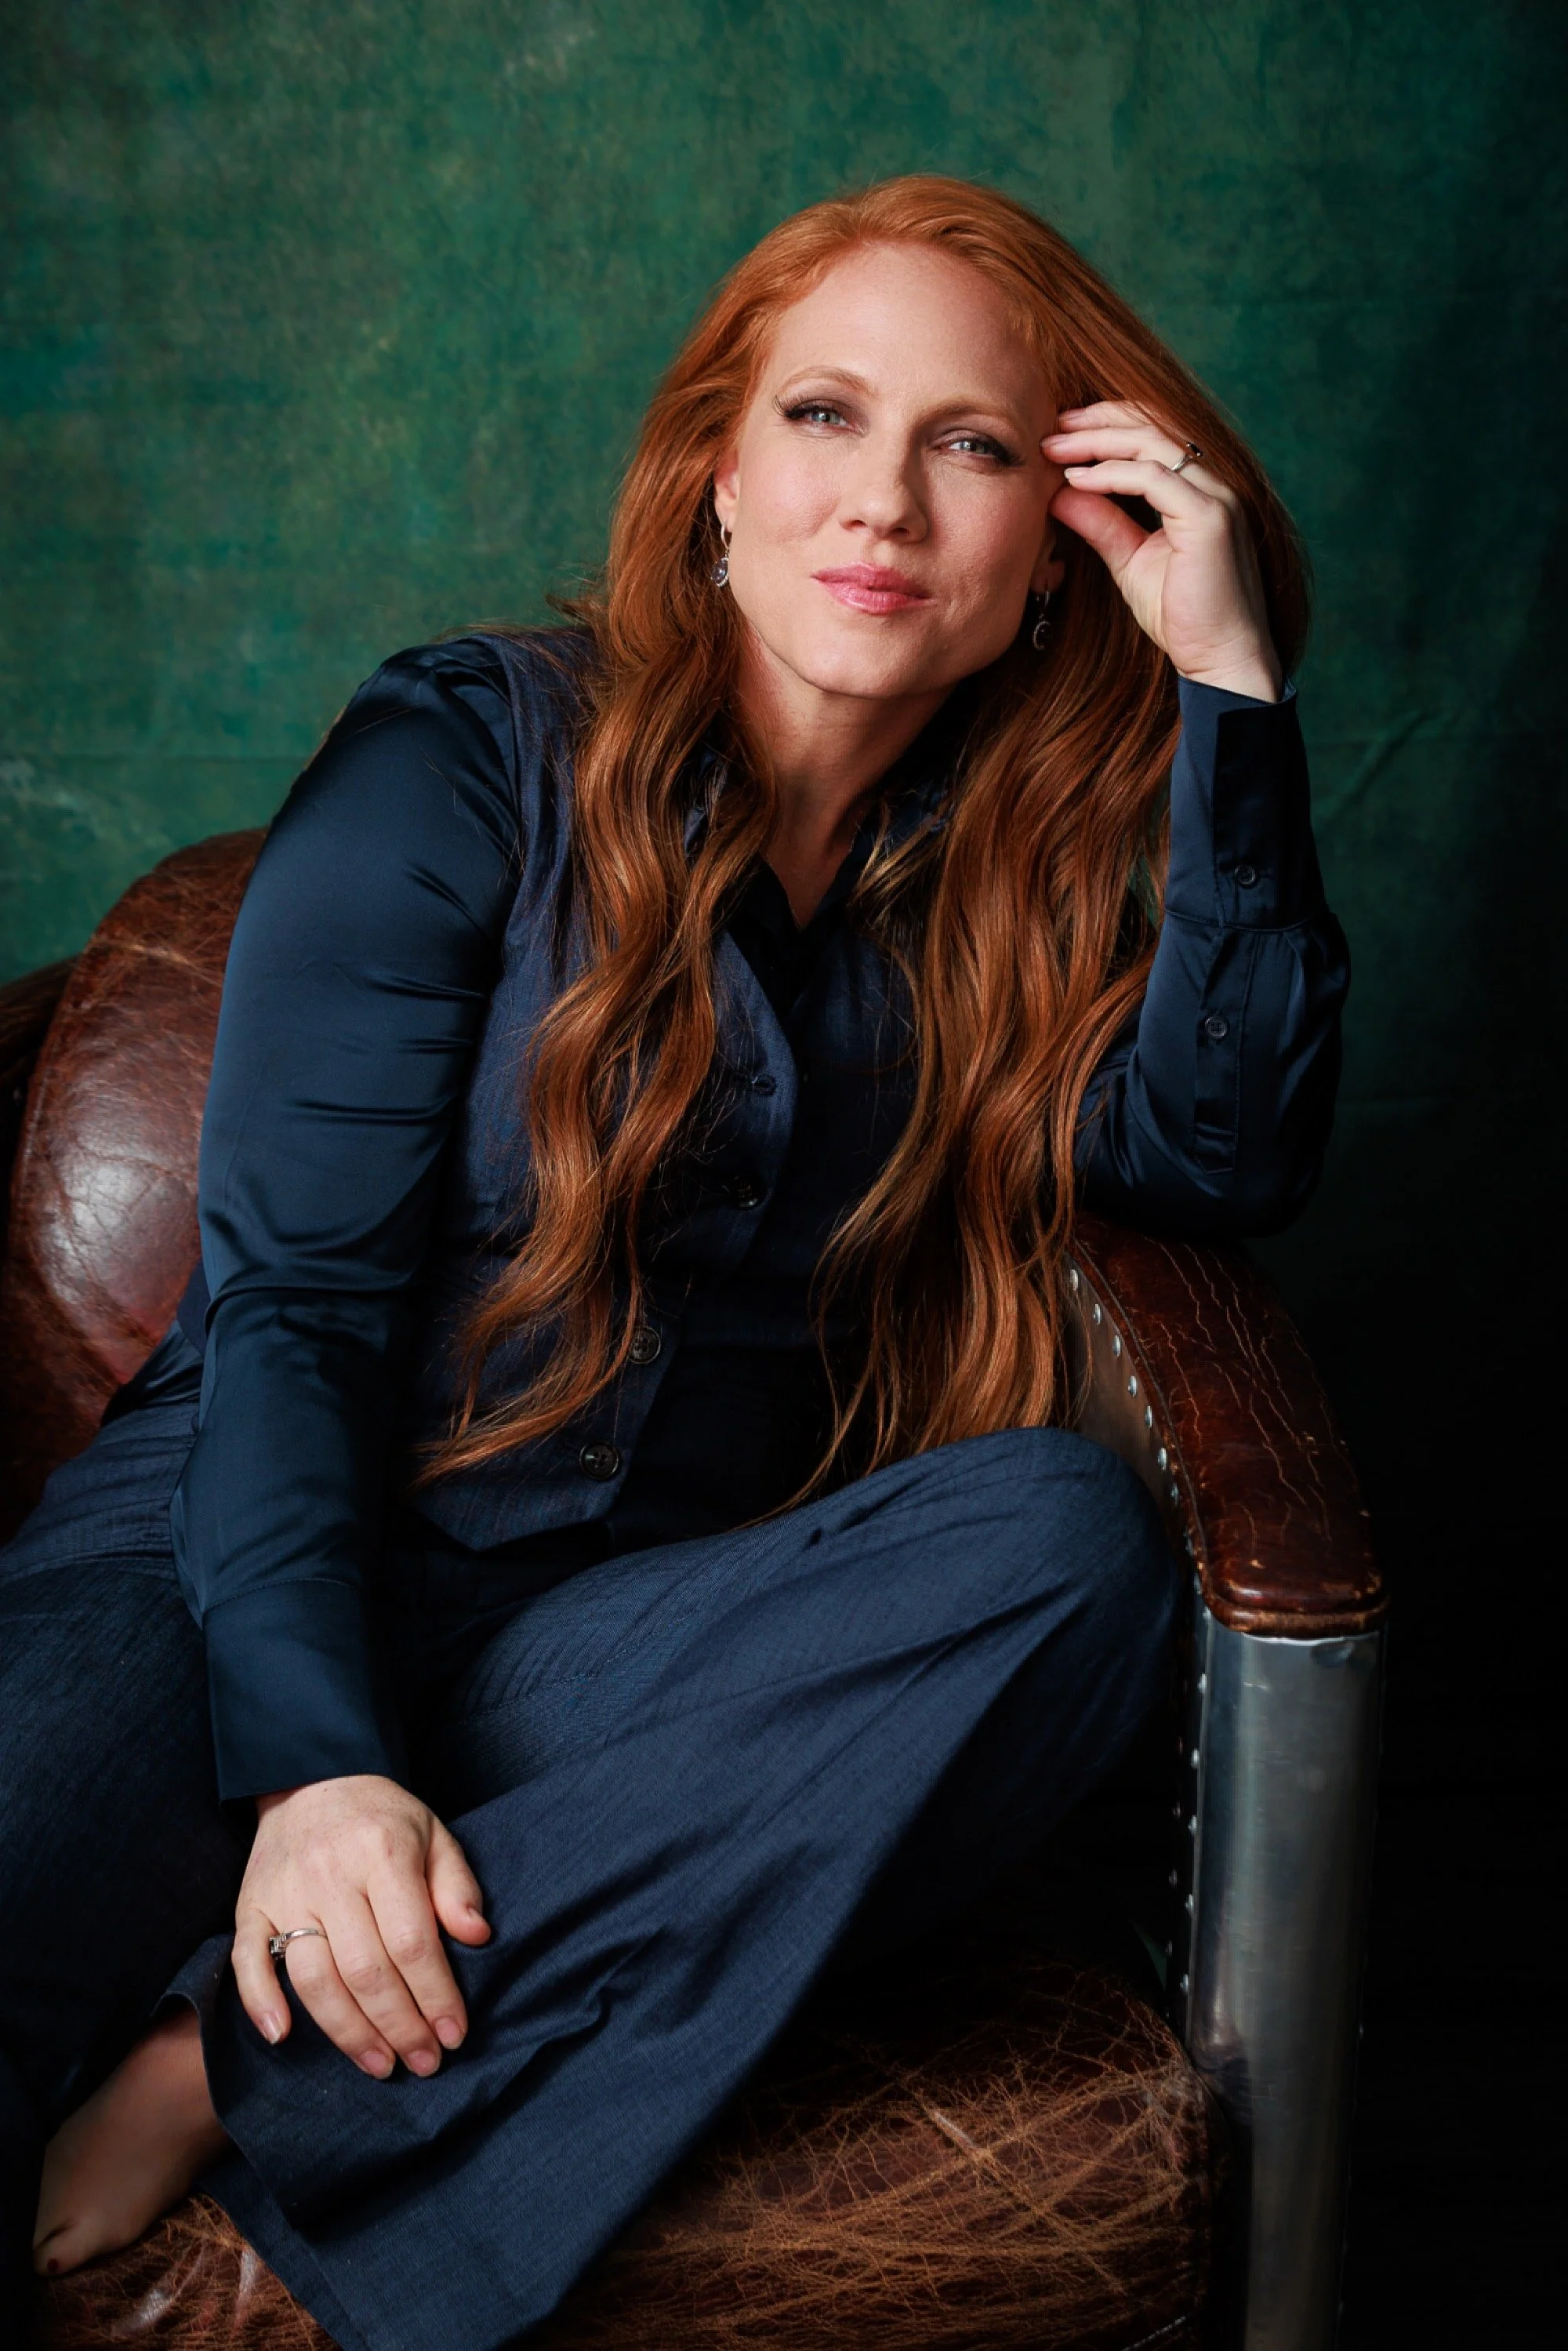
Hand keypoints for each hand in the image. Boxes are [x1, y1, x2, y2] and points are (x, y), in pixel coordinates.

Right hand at [232, 1774, 490, 2078]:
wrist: (312, 1777)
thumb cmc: (382, 1817)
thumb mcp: (433, 1835)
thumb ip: (456, 1886)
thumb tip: (478, 1937)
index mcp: (383, 1853)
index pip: (412, 1941)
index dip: (435, 1995)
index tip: (454, 2034)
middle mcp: (331, 1875)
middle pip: (365, 1970)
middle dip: (399, 2026)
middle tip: (424, 2063)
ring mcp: (286, 1893)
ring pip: (313, 1978)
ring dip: (347, 2032)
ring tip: (380, 2065)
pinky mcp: (249, 1905)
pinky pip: (246, 1960)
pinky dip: (260, 2002)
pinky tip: (282, 2036)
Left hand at [1042, 402, 1282, 701]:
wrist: (1221, 659)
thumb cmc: (1182, 616)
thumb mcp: (1130, 560)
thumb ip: (1101, 522)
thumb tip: (1061, 491)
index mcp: (1198, 488)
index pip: (1153, 431)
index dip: (1106, 424)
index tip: (1060, 433)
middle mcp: (1213, 483)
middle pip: (1152, 424)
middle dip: (1097, 420)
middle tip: (1051, 427)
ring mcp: (1216, 496)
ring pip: (1153, 442)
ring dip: (1097, 440)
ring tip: (1054, 448)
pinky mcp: (1210, 518)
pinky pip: (1154, 478)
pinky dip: (1111, 474)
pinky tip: (1076, 480)